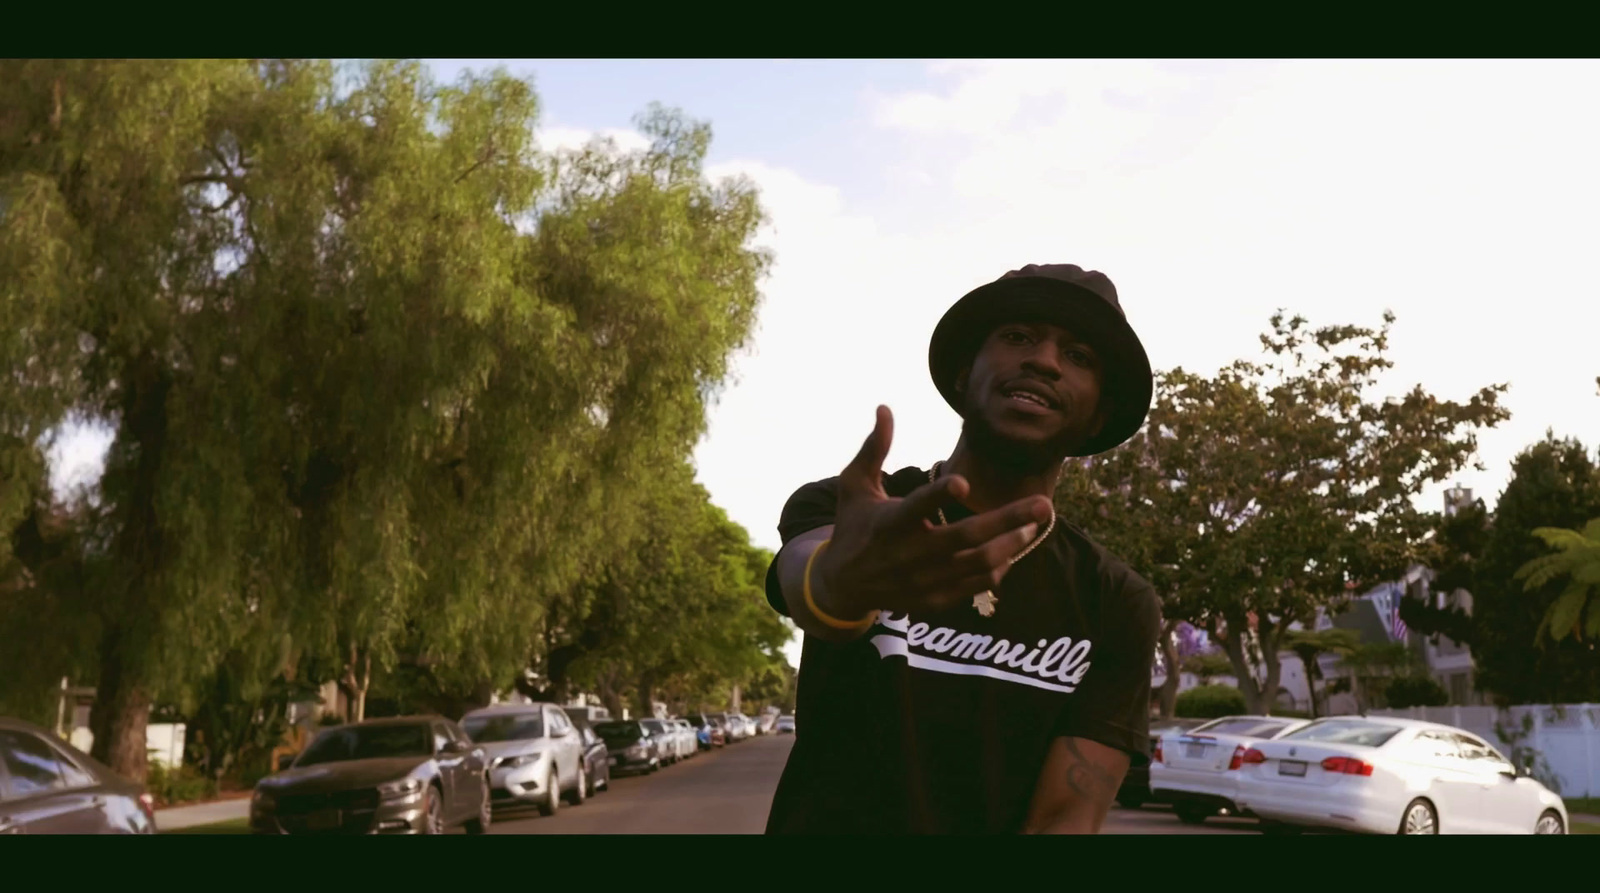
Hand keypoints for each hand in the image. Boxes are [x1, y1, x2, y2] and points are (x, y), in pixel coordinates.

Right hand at [814, 406, 1054, 617]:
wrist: (842, 585)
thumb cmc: (853, 526)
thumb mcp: (854, 485)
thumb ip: (874, 449)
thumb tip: (885, 407)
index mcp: (889, 523)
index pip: (917, 507)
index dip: (939, 496)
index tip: (963, 482)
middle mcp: (908, 554)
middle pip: (966, 537)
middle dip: (1008, 520)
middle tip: (1042, 504)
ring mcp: (923, 580)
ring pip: (978, 563)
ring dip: (1011, 543)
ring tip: (1034, 524)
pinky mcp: (933, 600)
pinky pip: (976, 585)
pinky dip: (998, 568)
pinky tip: (1011, 549)